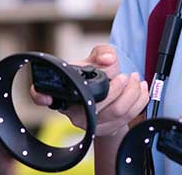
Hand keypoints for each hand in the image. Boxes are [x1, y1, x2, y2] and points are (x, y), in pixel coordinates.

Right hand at [29, 44, 148, 136]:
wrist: (108, 96)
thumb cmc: (96, 76)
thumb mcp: (96, 59)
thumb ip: (102, 52)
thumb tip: (108, 59)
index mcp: (64, 92)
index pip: (41, 96)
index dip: (41, 96)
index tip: (45, 95)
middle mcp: (73, 111)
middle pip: (96, 105)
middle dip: (118, 88)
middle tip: (126, 75)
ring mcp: (91, 124)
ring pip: (116, 112)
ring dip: (132, 93)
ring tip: (134, 78)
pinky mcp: (108, 130)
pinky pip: (129, 118)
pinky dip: (140, 100)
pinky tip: (140, 88)